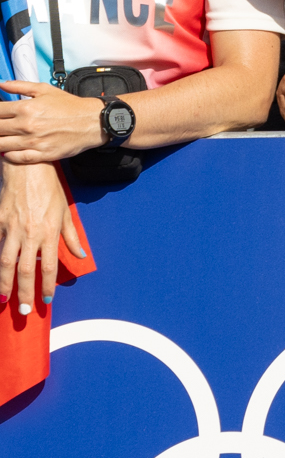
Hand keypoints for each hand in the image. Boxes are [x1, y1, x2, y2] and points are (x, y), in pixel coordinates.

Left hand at [0, 83, 104, 163]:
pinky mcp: (40, 154)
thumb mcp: (46, 90)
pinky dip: (8, 154)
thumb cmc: (70, 106)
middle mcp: (26, 125)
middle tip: (2, 125)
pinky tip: (11, 149)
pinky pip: (14, 157)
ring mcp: (33, 141)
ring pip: (0, 145)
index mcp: (26, 108)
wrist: (92, 121)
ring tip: (5, 136)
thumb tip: (1, 83)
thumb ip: (20, 86)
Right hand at [0, 161, 81, 314]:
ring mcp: (11, 228)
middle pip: (26, 270)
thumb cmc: (49, 190)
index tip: (46, 300)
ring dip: (3, 284)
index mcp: (49, 232)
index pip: (49, 267)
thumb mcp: (65, 212)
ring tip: (4, 299)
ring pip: (5, 262)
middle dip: (24, 293)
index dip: (46, 286)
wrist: (28, 169)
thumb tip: (80, 255)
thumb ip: (71, 237)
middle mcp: (30, 233)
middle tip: (24, 311)